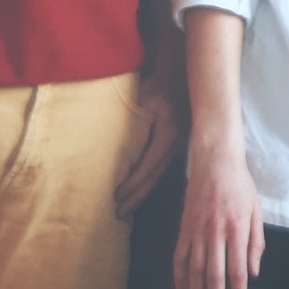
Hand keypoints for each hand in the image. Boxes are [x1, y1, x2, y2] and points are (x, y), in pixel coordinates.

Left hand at [114, 72, 183, 217]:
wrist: (178, 73)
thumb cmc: (157, 83)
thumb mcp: (143, 98)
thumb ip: (131, 119)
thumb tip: (111, 141)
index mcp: (167, 135)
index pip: (147, 167)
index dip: (131, 185)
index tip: (115, 197)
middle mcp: (174, 145)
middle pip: (153, 178)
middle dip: (135, 197)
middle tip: (117, 214)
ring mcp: (176, 145)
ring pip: (157, 176)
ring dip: (141, 194)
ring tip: (125, 210)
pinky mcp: (174, 143)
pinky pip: (159, 168)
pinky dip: (147, 182)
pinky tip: (138, 191)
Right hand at [173, 147, 263, 288]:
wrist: (215, 160)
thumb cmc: (239, 184)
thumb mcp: (257, 210)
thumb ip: (256, 243)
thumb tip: (253, 272)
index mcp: (237, 227)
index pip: (237, 269)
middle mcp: (215, 231)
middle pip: (213, 274)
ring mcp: (196, 230)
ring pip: (194, 270)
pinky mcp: (183, 227)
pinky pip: (178, 257)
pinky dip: (178, 276)